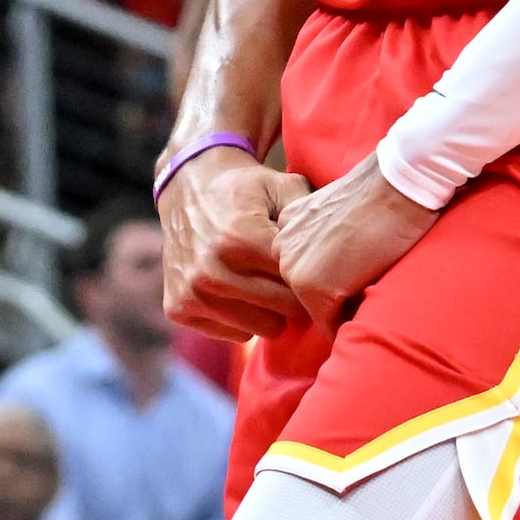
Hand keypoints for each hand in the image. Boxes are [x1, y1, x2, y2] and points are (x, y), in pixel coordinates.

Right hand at [159, 146, 310, 339]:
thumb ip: (312, 221)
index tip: (314, 270)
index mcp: (240, 238)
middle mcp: (212, 270)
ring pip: (260, 328)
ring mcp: (191, 292)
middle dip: (291, 296)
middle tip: (287, 276)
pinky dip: (240, 316)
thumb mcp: (283, 187)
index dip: (311, 279)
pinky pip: (233, 333)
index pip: (297, 286)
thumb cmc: (246, 189)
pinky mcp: (177, 308)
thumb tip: (341, 260)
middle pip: (283, 312)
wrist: (187, 185)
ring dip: (267, 309)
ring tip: (261, 280)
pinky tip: (236, 288)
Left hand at [271, 151, 440, 329]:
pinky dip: (352, 323)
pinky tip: (370, 299)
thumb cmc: (381, 195)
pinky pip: (331, 324)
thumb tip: (335, 267)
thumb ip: (325, 239)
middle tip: (366, 283)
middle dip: (335, 298)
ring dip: (342, 311)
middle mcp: (281, 247)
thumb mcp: (338, 214)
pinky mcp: (313, 288)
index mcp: (286, 226)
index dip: (335, 278)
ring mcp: (294, 269)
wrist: (397, 185)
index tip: (359, 268)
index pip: (304, 270)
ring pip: (317, 311)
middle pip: (307, 293)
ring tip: (370, 290)